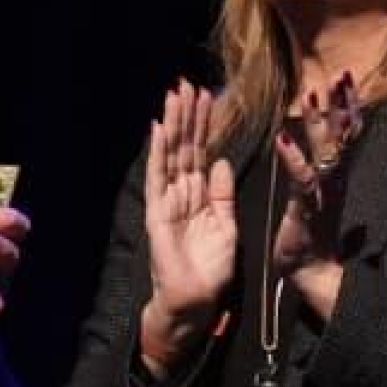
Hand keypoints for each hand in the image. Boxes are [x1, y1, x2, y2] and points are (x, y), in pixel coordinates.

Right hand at [138, 80, 237, 368]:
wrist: (196, 303)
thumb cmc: (211, 272)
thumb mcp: (228, 228)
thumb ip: (223, 196)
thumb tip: (223, 162)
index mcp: (201, 198)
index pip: (203, 154)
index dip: (206, 127)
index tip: (208, 97)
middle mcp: (183, 195)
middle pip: (186, 149)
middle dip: (188, 117)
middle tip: (187, 83)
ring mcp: (168, 203)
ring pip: (172, 156)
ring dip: (174, 125)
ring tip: (175, 94)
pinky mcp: (158, 214)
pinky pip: (158, 178)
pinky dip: (158, 153)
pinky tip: (158, 129)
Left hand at [271, 71, 362, 302]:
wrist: (313, 272)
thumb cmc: (313, 235)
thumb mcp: (321, 197)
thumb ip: (329, 175)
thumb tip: (343, 159)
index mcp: (335, 175)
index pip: (346, 133)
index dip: (348, 105)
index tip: (346, 78)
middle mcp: (333, 179)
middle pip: (342, 135)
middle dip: (341, 104)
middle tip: (341, 73)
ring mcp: (322, 193)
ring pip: (324, 152)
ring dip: (317, 124)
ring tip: (311, 96)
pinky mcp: (306, 208)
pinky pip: (302, 181)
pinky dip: (294, 161)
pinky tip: (282, 141)